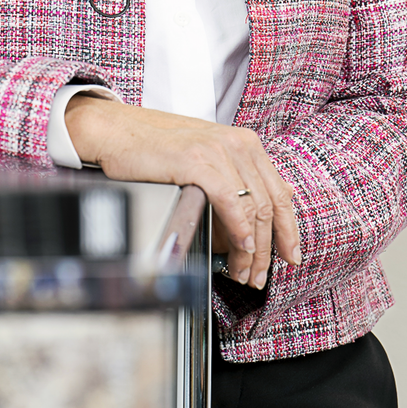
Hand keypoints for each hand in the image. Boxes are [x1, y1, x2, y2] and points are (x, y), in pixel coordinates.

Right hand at [64, 97, 300, 287]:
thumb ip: (235, 179)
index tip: (290, 255)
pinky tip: (238, 248)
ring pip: (252, 208)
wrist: (116, 131)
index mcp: (245, 143)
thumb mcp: (206, 158)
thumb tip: (261, 214)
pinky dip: (238, 229)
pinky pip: (230, 200)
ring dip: (252, 248)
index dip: (288, 229)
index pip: (279, 192)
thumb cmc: (155, 149)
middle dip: (268, 249)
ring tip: (244, 272)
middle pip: (268, 205)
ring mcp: (218, 151)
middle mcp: (237, 144)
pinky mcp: (197, 161)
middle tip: (260, 276)